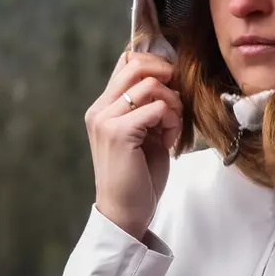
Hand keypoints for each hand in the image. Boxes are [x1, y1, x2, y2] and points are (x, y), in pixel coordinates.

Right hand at [86, 50, 181, 239]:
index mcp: (102, 108)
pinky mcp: (119, 133)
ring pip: (150, 84)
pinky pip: (158, 107)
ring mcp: (106, 120)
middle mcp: (99, 110)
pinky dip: (172, 121)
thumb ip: (147, 106)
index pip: (127, 62)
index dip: (155, 66)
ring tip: (172, 129)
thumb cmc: (138, 177)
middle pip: (137, 64)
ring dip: (172, 104)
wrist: (125, 213)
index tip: (170, 88)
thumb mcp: (143, 133)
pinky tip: (170, 141)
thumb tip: (169, 77)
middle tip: (175, 104)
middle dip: (166, 78)